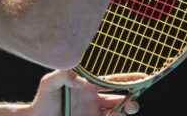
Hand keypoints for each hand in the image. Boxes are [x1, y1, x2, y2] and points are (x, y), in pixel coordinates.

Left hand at [28, 70, 142, 115]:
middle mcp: (95, 101)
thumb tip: (81, 80)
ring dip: (124, 113)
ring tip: (122, 112)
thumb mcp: (49, 82)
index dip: (129, 80)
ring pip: (117, 114)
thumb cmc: (43, 99)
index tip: (144, 78)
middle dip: (131, 101)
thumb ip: (63, 75)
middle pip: (120, 99)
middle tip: (133, 104)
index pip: (113, 82)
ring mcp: (93, 115)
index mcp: (89, 87)